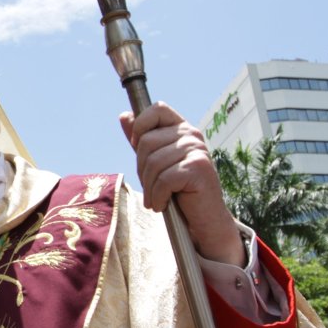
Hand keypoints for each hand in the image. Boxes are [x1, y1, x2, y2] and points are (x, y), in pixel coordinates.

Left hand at [119, 102, 243, 266]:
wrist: (204, 219)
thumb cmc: (178, 190)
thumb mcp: (156, 161)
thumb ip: (141, 139)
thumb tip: (124, 116)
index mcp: (182, 128)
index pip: (157, 109)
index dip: (141, 126)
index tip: (138, 147)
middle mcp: (192, 135)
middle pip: (147, 141)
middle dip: (142, 169)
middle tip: (152, 186)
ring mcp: (197, 150)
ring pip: (153, 162)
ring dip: (149, 187)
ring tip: (157, 198)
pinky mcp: (199, 168)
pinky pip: (164, 179)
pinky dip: (158, 197)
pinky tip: (163, 205)